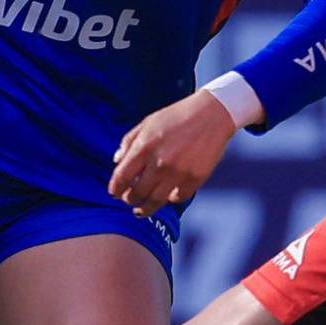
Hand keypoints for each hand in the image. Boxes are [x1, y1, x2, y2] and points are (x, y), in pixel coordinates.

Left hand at [109, 89, 237, 215]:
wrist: (212, 114)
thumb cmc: (177, 116)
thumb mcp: (147, 123)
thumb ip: (129, 142)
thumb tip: (116, 161)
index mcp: (144, 146)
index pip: (121, 176)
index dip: (115, 188)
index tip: (114, 193)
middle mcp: (160, 162)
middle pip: (137, 193)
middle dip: (129, 199)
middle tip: (129, 200)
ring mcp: (178, 172)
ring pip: (156, 201)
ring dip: (146, 208)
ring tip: (142, 209)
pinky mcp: (195, 178)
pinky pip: (178, 197)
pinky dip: (171, 199)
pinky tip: (167, 196)